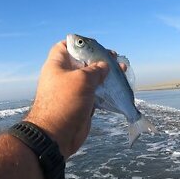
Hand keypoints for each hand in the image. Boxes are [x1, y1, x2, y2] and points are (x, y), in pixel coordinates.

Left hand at [25, 41, 124, 159]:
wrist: (57, 134)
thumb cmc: (65, 101)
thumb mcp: (82, 79)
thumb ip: (96, 69)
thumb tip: (105, 66)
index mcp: (58, 65)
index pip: (65, 46)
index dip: (79, 43)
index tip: (94, 45)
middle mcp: (65, 75)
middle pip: (83, 62)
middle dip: (99, 59)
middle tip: (114, 58)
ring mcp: (74, 90)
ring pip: (92, 78)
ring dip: (107, 74)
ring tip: (122, 70)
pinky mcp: (82, 103)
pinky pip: (96, 93)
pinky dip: (107, 89)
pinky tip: (119, 85)